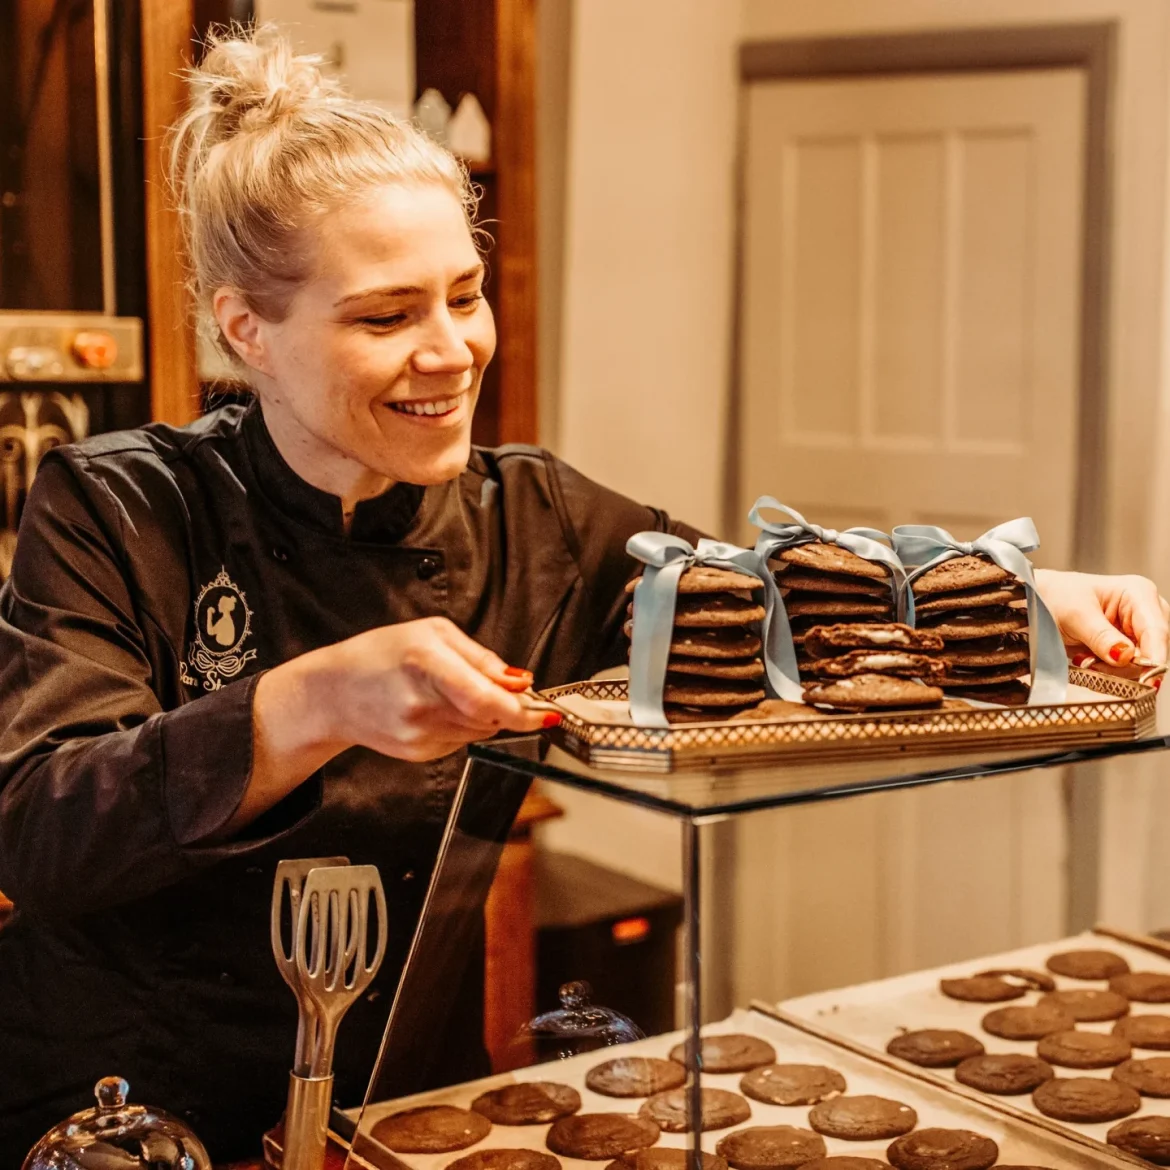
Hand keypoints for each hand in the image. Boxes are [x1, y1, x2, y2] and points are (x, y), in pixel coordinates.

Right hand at [309, 617, 553, 760]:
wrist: (331, 694)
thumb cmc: (380, 654)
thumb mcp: (432, 634)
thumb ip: (481, 658)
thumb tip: (520, 681)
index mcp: (425, 665)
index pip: (487, 700)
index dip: (523, 711)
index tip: (548, 714)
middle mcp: (422, 706)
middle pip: (490, 718)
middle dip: (506, 705)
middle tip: (503, 688)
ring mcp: (418, 736)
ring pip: (479, 731)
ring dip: (482, 715)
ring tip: (452, 691)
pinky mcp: (417, 754)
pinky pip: (460, 740)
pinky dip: (461, 725)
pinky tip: (434, 708)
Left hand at [1034, 569, 1169, 665]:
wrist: (1039, 600)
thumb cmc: (1057, 596)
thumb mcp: (1075, 615)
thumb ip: (1101, 637)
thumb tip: (1125, 656)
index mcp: (1138, 593)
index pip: (1156, 631)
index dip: (1154, 658)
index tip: (1147, 680)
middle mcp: (1145, 611)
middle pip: (1152, 651)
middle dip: (1125, 665)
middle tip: (1092, 663)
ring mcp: (1137, 630)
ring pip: (1140, 664)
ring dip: (1112, 669)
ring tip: (1084, 658)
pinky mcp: (1127, 646)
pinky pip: (1126, 668)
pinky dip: (1107, 670)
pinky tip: (1087, 659)